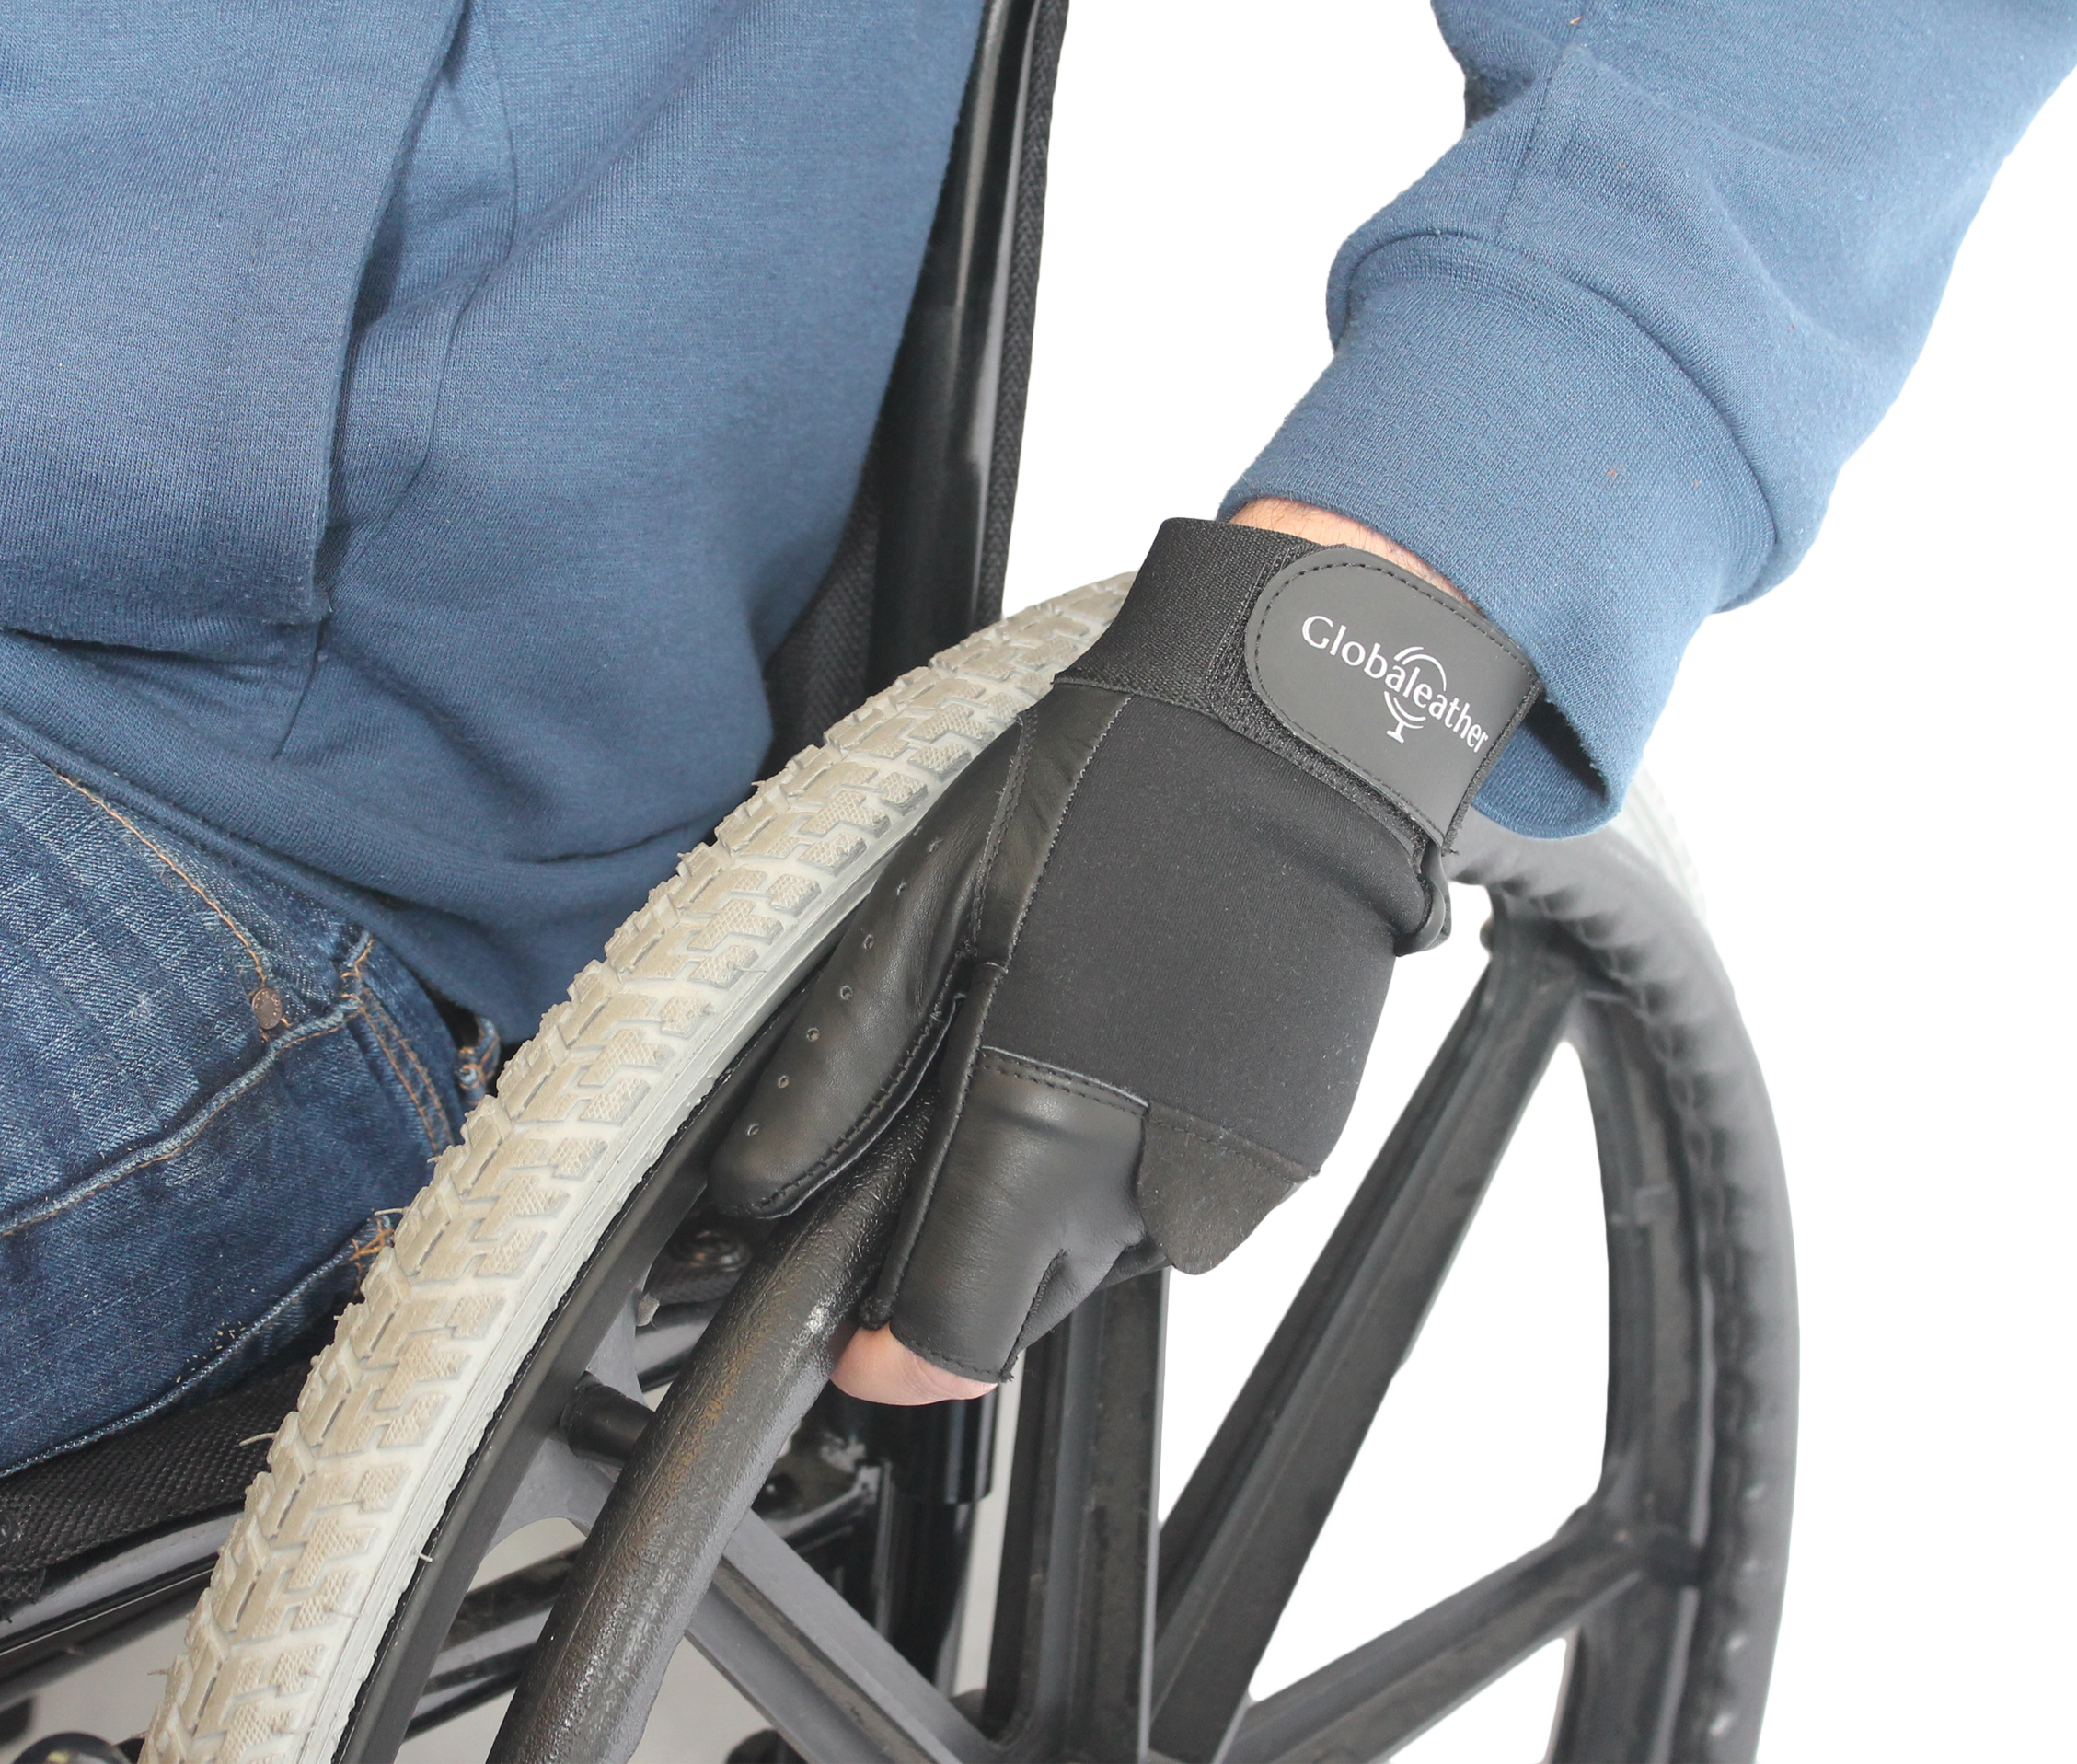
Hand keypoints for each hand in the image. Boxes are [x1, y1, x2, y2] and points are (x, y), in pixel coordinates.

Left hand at [712, 514, 1538, 1399]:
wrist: (1313, 727)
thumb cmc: (1124, 784)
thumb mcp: (937, 897)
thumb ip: (847, 1064)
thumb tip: (764, 1182)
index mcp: (1057, 1117)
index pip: (960, 1332)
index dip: (894, 1349)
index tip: (856, 1331)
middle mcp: (1166, 1177)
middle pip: (1030, 1307)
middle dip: (965, 1261)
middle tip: (934, 1146)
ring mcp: (1246, 1172)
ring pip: (1109, 1259)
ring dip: (1052, 1207)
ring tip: (1040, 1058)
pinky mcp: (1299, 1149)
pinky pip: (1183, 1208)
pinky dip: (1132, 1164)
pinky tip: (1122, 1049)